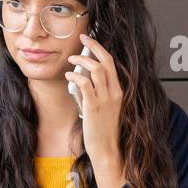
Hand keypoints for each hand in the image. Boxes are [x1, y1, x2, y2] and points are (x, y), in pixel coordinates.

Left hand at [65, 32, 124, 171]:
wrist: (108, 150)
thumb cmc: (104, 131)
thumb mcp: (105, 108)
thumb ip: (96, 93)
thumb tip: (82, 79)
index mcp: (119, 91)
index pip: (112, 63)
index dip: (100, 49)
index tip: (90, 42)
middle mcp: (114, 92)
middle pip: (106, 60)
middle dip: (93, 46)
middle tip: (82, 38)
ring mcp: (105, 99)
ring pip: (96, 69)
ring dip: (81, 60)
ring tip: (71, 58)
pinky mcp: (94, 107)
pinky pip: (84, 84)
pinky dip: (75, 76)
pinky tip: (68, 76)